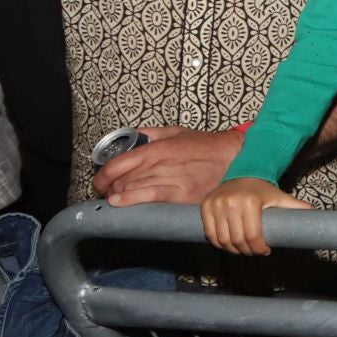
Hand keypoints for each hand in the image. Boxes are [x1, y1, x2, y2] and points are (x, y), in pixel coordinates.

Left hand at [93, 126, 243, 205]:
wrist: (236, 159)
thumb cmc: (209, 147)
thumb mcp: (179, 132)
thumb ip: (153, 133)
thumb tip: (135, 135)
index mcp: (157, 147)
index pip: (118, 162)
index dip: (103, 175)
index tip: (100, 182)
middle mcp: (160, 163)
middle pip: (121, 178)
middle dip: (108, 188)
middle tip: (105, 193)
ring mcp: (170, 179)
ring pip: (132, 189)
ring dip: (117, 196)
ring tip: (113, 200)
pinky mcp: (181, 194)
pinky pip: (149, 197)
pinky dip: (131, 201)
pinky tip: (121, 204)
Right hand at [200, 177, 312, 255]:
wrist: (245, 174)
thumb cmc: (264, 190)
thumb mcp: (280, 197)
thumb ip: (296, 207)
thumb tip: (313, 215)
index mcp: (250, 202)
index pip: (253, 236)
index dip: (259, 248)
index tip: (265, 251)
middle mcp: (230, 202)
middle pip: (237, 240)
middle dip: (247, 251)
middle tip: (254, 251)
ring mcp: (216, 204)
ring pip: (222, 240)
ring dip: (232, 250)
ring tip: (242, 249)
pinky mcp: (205, 206)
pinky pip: (210, 233)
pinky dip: (218, 243)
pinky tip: (228, 244)